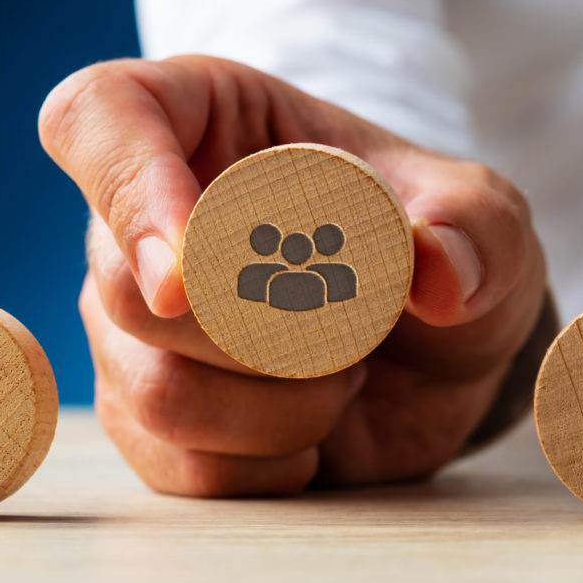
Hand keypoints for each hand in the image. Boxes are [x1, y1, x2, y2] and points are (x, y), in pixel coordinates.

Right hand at [39, 55, 547, 495]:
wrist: (439, 350)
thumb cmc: (436, 245)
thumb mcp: (484, 217)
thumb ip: (477, 227)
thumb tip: (442, 274)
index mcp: (202, 118)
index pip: (97, 118)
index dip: (128, 188)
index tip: (191, 267)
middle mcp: (142, 217)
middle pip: (130, 287)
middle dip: (262, 333)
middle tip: (356, 328)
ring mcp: (134, 322)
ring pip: (152, 388)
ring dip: (277, 407)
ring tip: (345, 375)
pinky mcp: (149, 413)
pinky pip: (174, 463)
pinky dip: (266, 464)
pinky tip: (314, 433)